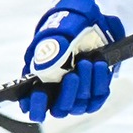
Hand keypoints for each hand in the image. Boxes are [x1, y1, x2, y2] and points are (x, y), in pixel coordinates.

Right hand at [20, 0, 122, 121]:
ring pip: (80, 104)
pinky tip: (99, 65)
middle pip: (59, 109)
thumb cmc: (66, 28)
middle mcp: (57, 92)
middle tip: (72, 75)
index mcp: (39, 81)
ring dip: (85, 84)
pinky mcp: (94, 92)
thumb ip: (50, 50)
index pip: (33, 105)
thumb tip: (48, 65)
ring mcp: (77, 94)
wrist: (90, 23)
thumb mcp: (56, 33)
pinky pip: (97, 98)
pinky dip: (99, 82)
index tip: (39, 94)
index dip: (35, 105)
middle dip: (67, 93)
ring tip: (88, 62)